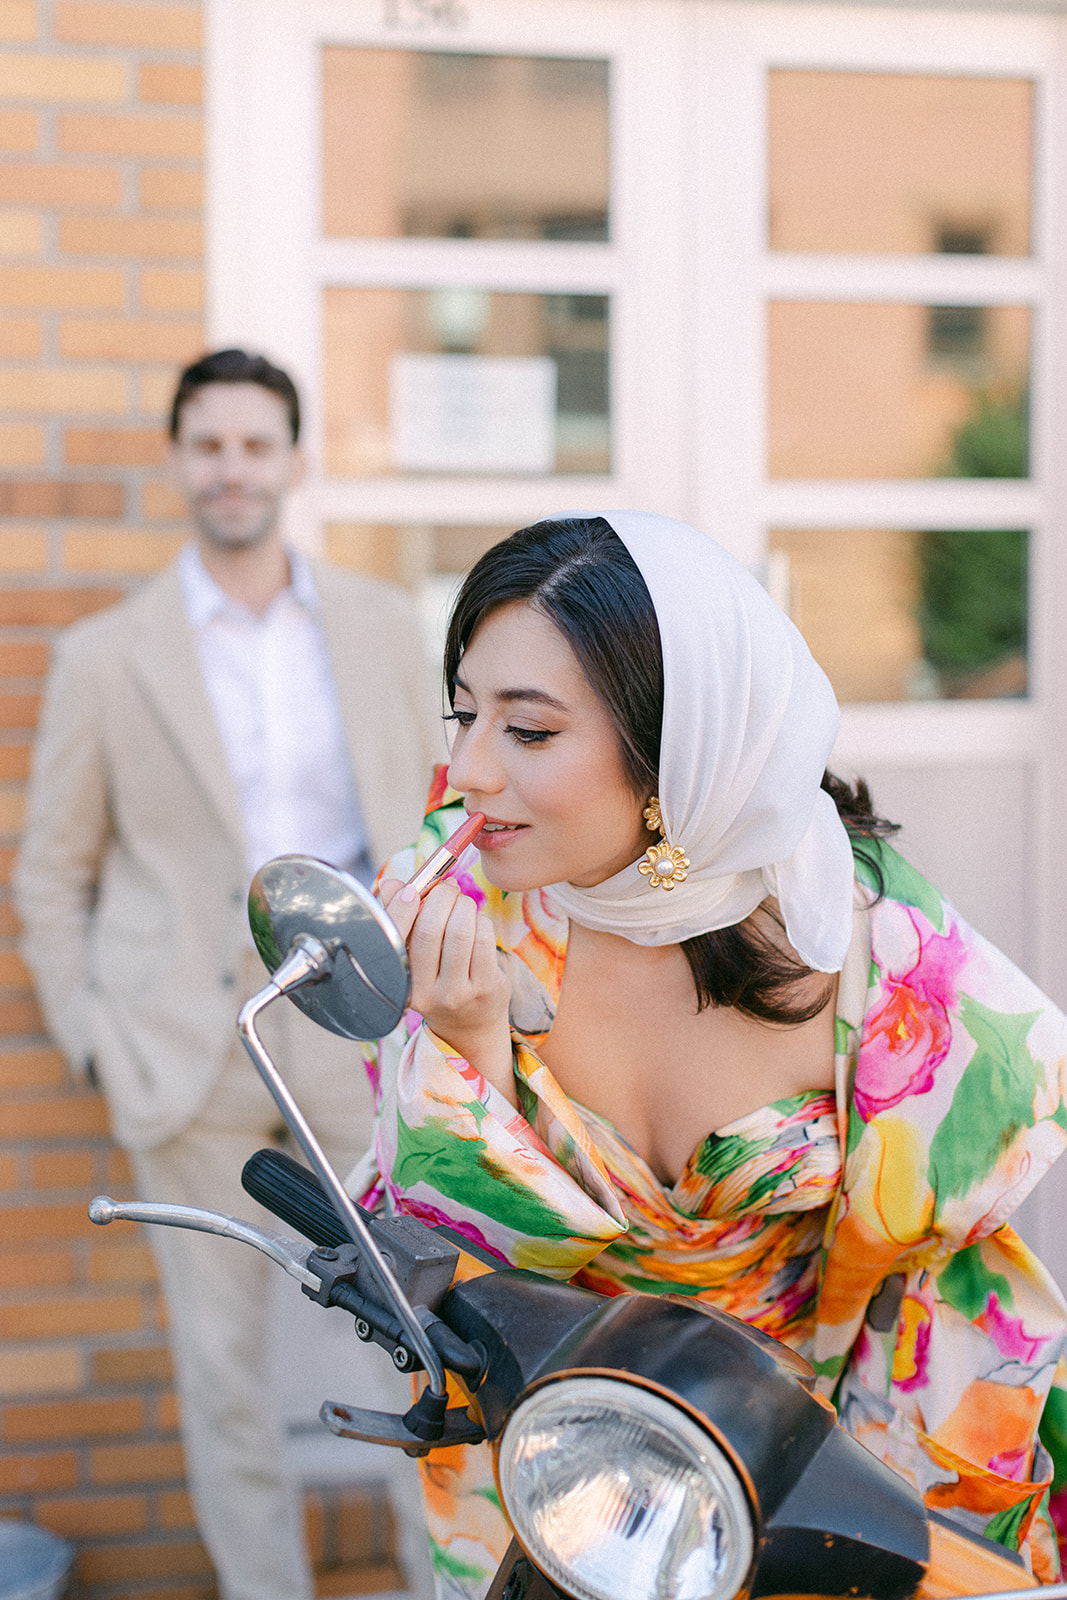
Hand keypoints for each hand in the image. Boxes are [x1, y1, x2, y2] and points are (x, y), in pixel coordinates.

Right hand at [380, 878, 515, 1105]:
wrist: (469, 1027)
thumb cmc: (436, 980)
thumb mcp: (413, 959)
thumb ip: (401, 919)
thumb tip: (392, 883)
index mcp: (401, 983)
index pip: (396, 939)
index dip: (402, 907)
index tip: (412, 888)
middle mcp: (427, 993)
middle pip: (432, 930)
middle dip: (441, 898)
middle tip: (446, 888)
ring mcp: (459, 992)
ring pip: (462, 930)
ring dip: (464, 906)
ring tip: (463, 904)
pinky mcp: (487, 987)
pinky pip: (484, 938)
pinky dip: (481, 920)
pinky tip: (477, 924)